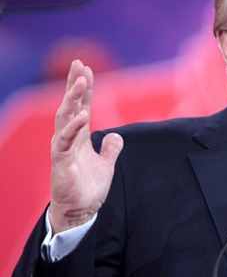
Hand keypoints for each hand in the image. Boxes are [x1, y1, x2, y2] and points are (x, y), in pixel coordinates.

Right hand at [49, 60, 122, 232]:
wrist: (80, 212)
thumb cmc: (88, 188)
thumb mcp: (106, 164)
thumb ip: (110, 149)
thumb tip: (115, 136)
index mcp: (79, 137)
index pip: (81, 107)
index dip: (84, 88)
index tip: (86, 68)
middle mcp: (68, 139)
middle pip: (70, 106)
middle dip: (74, 85)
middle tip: (78, 64)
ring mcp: (63, 149)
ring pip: (66, 119)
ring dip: (74, 100)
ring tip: (81, 82)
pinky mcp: (62, 162)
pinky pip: (66, 141)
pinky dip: (74, 127)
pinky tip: (82, 115)